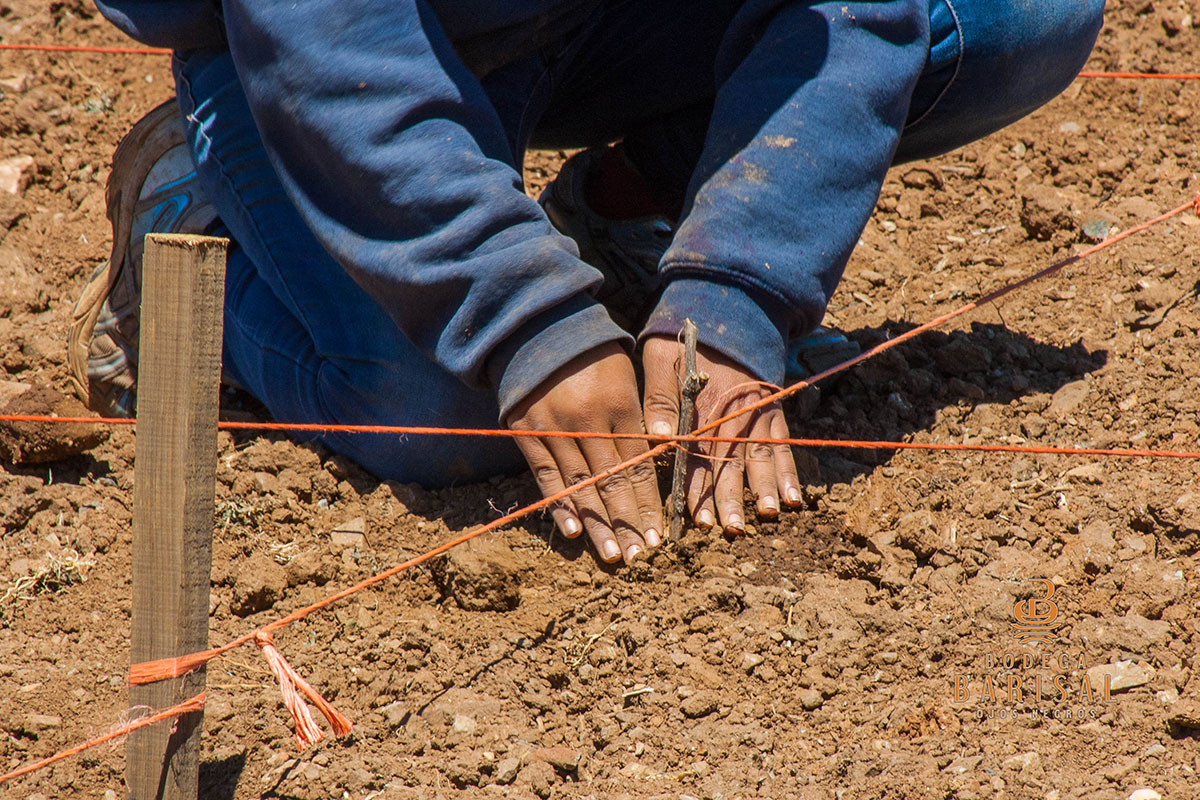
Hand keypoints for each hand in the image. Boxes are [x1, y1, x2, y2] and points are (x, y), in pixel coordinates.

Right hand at [506, 343, 663, 562]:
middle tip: (640, 557)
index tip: (659, 535)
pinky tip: (573, 532)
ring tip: (612, 555)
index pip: (639, 465)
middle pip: (612, 481)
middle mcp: (586, 420)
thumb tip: (661, 457)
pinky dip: (560, 505)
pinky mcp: (527, 433)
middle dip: (628, 522)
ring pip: (580, 485)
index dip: (650, 503)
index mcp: (618, 404)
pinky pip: (546, 476)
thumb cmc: (592, 353)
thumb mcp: (626, 375)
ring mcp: (553, 429)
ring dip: (598, 524)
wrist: (536, 329)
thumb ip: (641, 417)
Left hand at [642, 335, 802, 531]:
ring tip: (769, 515)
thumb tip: (658, 435)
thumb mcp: (662, 361)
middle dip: (731, 498)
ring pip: (761, 456)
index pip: (698, 456)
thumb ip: (661, 399)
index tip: (698, 518)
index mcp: (702, 407)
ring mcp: (757, 415)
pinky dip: (789, 472)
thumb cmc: (689, 345)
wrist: (732, 314)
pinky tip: (795, 499)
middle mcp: (732, 415)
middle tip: (731, 529)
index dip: (698, 489)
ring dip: (765, 488)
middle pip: (731, 462)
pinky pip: (784, 446)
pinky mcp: (774, 414)